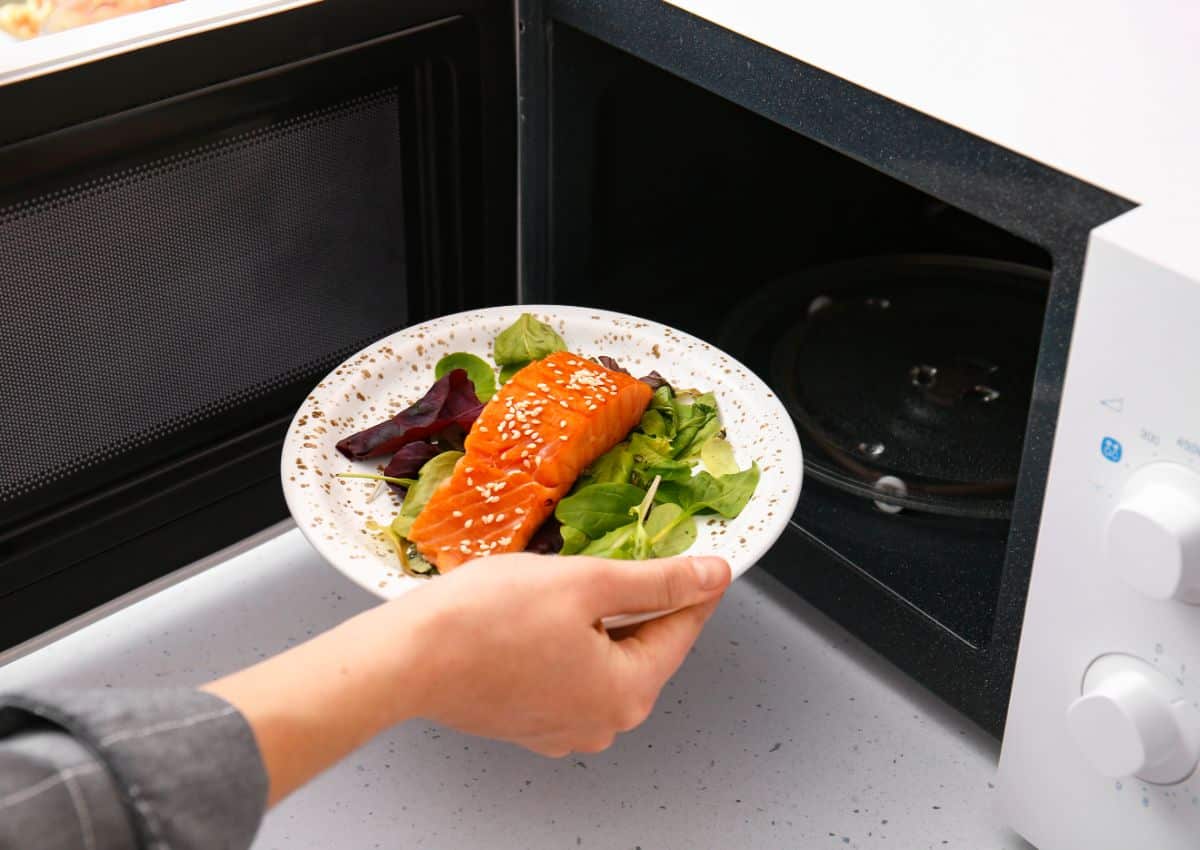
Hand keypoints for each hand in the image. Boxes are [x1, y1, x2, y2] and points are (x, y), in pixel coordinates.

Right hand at [204, 553, 729, 803]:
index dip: (694, 587)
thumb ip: (657, 580)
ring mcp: (562, 728)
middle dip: (639, 601)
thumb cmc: (486, 620)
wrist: (407, 656)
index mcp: (626, 694)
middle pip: (642, 648)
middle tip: (628, 555)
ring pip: (601, 659)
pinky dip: (567, 641)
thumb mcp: (587, 583)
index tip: (706, 561)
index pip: (681, 630)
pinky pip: (567, 673)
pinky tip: (545, 611)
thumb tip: (711, 576)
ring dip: (598, 619)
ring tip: (575, 578)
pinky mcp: (528, 721)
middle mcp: (600, 723)